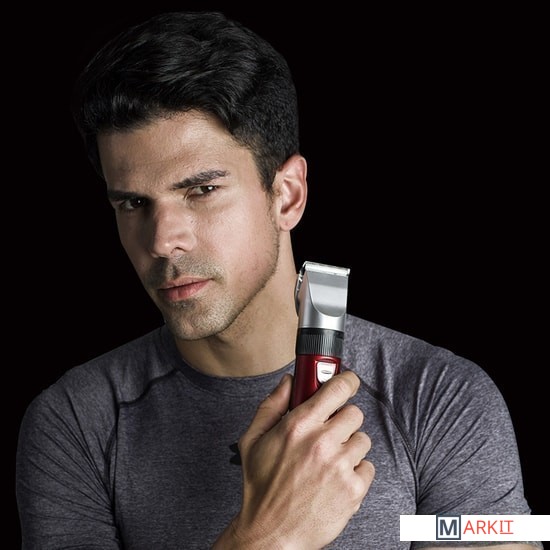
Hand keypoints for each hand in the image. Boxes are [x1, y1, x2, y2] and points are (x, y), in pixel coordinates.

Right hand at [215, 371, 373, 548]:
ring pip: (363, 440)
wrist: (271, 533)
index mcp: (299, 425)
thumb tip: (289, 381)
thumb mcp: (253, 439)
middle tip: (330, 433)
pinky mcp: (354, 490)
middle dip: (343, 420)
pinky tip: (336, 479)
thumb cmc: (261, 486)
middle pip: (355, 413)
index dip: (347, 381)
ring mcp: (340, 467)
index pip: (337, 389)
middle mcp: (322, 442)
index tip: (349, 382)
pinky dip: (356, 472)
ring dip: (350, 447)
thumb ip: (272, 404)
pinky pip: (369, 467)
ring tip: (331, 461)